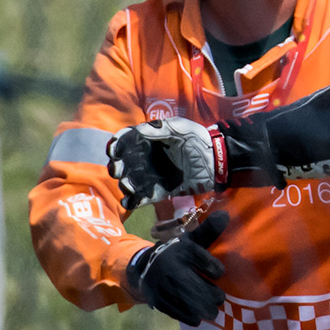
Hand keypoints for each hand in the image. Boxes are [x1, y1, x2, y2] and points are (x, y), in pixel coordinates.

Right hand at [107, 117, 226, 209]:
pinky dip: (133, 201)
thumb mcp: (180, 128)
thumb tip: (139, 130)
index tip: (114, 150)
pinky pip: (141, 198)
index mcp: (148, 141)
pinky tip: (129, 201)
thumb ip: (160, 128)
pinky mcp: (159, 191)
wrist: (215, 161)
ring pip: (129, 182)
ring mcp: (151, 176)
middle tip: (118, 170)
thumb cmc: (198, 139)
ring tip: (128, 185)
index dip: (116, 145)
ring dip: (124, 184)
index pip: (125, 142)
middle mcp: (145, 159)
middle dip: (116, 167)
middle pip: (122, 164)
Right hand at [126, 211, 228, 324]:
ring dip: (203, 309)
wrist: (146, 267)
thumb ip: (209, 231)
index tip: (218, 274)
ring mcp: (163, 285)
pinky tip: (197, 316)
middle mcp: (172, 267)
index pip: (205, 261)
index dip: (216, 270)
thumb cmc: (177, 253)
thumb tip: (226, 215)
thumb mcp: (191, 240)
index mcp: (183, 250)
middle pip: (196, 286)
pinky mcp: (158, 300)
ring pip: (187, 302)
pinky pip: (177, 312)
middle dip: (213, 296)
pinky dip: (189, 317)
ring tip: (212, 311)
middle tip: (219, 298)